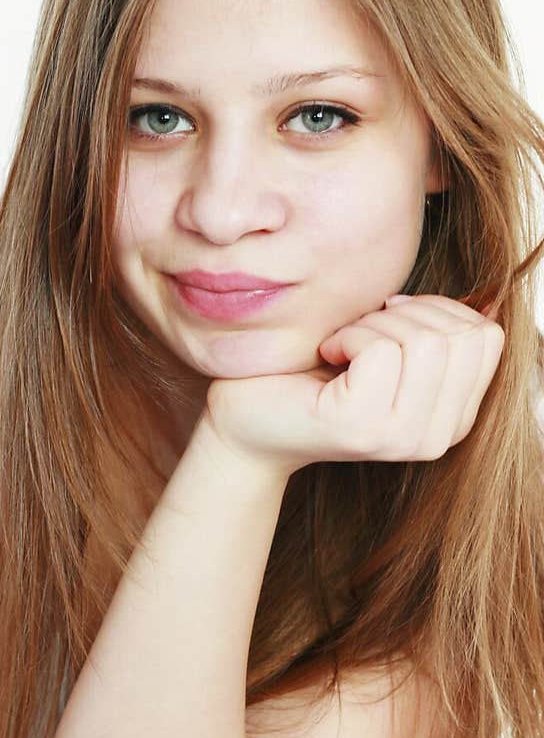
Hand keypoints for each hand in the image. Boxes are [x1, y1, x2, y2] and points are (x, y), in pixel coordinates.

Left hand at [205, 294, 504, 477]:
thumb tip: (487, 298)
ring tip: (342, 347)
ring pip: (424, 341)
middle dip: (407, 316)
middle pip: (462, 336)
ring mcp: (401, 438)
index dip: (438, 310)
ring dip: (373, 325)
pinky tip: (326, 356)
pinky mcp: (362, 429)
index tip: (390, 319)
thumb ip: (438, 333)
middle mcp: (436, 438)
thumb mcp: (392, 350)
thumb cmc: (316, 374)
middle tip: (360, 333)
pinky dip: (347, 336)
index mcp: (454, 418)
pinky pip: (380, 350)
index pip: (487, 338)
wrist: (250, 420)